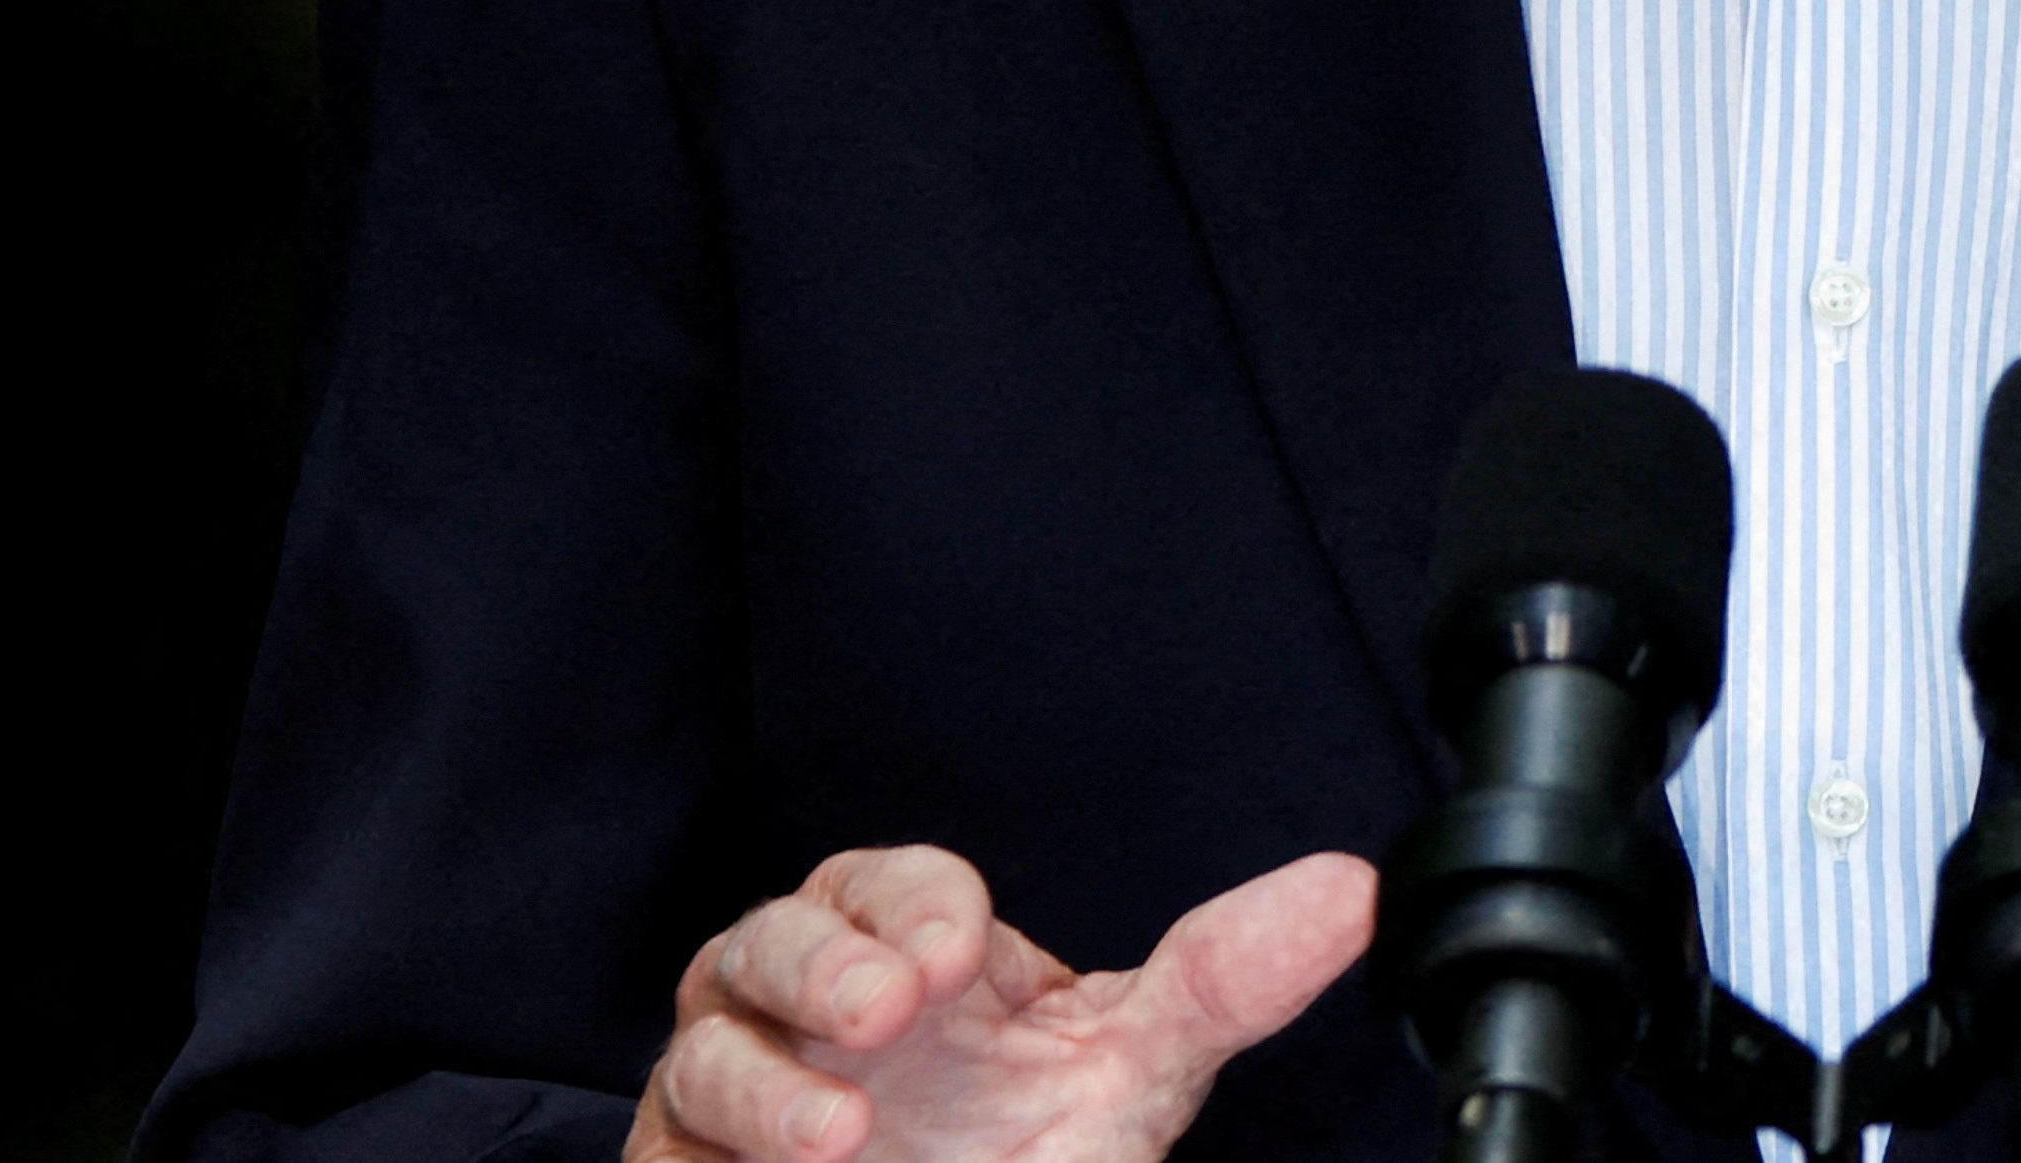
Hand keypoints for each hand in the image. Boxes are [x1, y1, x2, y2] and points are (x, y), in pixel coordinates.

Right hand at [633, 842, 1377, 1162]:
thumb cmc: (1029, 1154)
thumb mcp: (1130, 1073)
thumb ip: (1222, 981)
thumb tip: (1351, 890)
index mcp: (912, 954)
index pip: (886, 884)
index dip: (914, 905)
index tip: (960, 953)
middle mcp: (811, 1004)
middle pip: (773, 934)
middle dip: (826, 964)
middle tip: (889, 1011)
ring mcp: (742, 1088)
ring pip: (710, 1038)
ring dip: (768, 1078)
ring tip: (843, 1132)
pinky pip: (669, 1143)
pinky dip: (715, 1149)